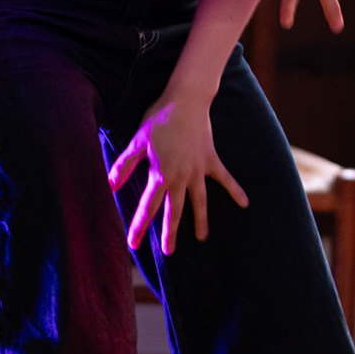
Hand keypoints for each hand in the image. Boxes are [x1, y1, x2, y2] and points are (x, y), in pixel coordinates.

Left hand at [107, 96, 247, 254]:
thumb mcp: (138, 142)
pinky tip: (244, 204)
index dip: (140, 226)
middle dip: (170, 232)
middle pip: (175, 210)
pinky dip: (235, 190)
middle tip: (169, 252)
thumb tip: (110, 185)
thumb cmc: (159, 119)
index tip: (134, 244)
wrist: (187, 100)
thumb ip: (124, 165)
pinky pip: (225, 179)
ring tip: (201, 238)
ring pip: (200, 201)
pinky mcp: (211, 160)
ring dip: (200, 220)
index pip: (148, 206)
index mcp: (161, 174)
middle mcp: (181, 176)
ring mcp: (199, 170)